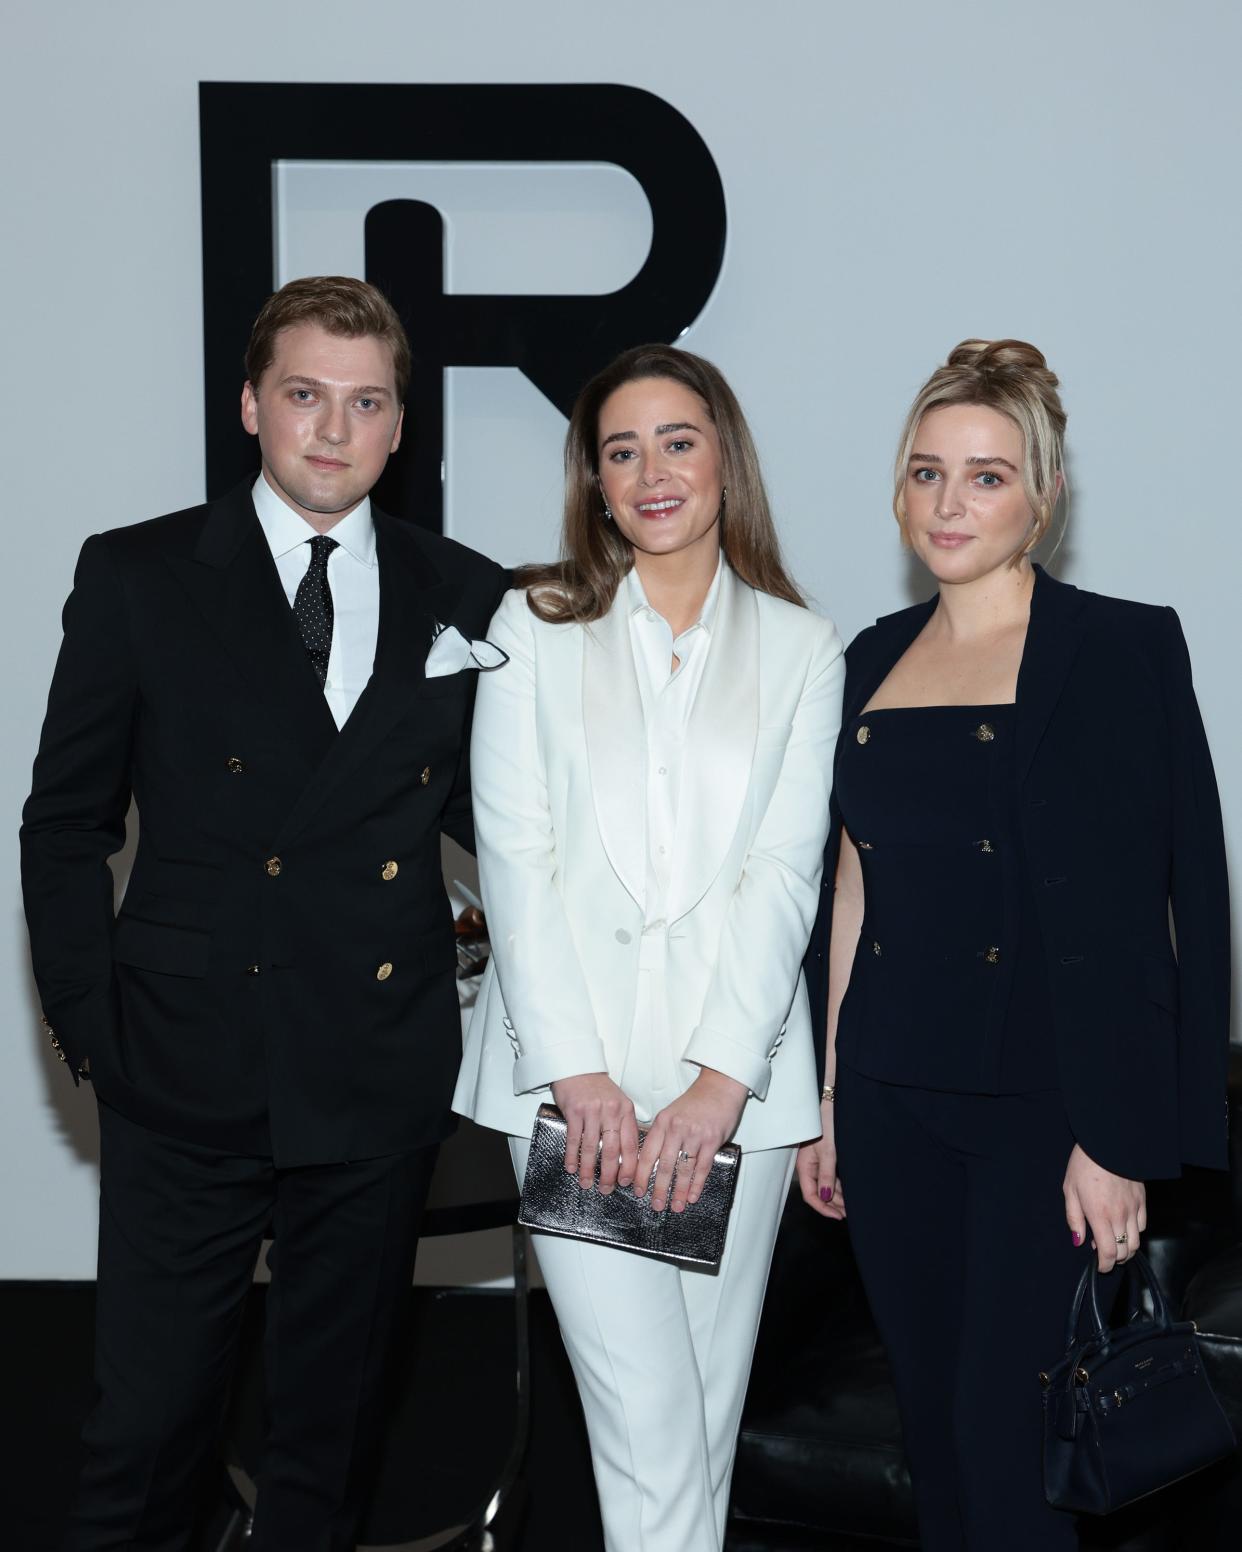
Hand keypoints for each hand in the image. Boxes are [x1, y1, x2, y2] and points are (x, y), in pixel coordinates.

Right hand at [550, 1073, 638, 1194]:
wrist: (577, 1067)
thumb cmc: (597, 1087)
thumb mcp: (617, 1102)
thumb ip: (622, 1125)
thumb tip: (625, 1156)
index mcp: (625, 1111)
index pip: (630, 1144)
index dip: (629, 1166)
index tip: (627, 1182)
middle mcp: (610, 1111)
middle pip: (612, 1150)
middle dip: (609, 1174)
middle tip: (606, 1189)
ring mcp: (592, 1111)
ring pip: (591, 1148)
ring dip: (588, 1169)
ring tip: (586, 1183)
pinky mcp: (574, 1111)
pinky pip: (574, 1139)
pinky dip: (572, 1156)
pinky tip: (572, 1167)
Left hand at [636, 1068, 747, 1213]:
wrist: (720, 1086)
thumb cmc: (696, 1101)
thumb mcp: (671, 1113)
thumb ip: (661, 1134)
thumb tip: (649, 1161)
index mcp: (662, 1122)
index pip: (647, 1153)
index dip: (640, 1174)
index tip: (638, 1189)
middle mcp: (676, 1128)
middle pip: (664, 1166)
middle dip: (658, 1189)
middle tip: (655, 1205)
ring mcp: (695, 1135)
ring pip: (683, 1170)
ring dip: (678, 1191)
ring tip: (675, 1206)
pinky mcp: (712, 1140)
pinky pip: (702, 1167)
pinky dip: (697, 1184)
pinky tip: (692, 1195)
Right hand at [796, 1097, 844, 1220]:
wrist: (829, 1101)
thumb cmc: (826, 1123)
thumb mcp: (828, 1151)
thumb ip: (826, 1175)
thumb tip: (824, 1198)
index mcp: (805, 1166)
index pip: (810, 1195)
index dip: (823, 1208)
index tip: (839, 1216)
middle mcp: (809, 1165)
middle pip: (818, 1191)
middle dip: (832, 1205)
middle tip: (848, 1214)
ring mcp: (816, 1159)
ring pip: (825, 1184)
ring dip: (836, 1196)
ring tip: (850, 1206)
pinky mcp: (825, 1154)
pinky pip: (829, 1175)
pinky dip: (838, 1185)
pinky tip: (847, 1190)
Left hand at [1063, 1143, 1145, 1272]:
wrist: (1108, 1144)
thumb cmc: (1084, 1165)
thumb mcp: (1070, 1190)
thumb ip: (1074, 1219)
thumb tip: (1078, 1241)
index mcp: (1100, 1216)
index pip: (1109, 1253)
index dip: (1105, 1265)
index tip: (1100, 1266)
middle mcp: (1120, 1216)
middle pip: (1125, 1251)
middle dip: (1115, 1259)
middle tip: (1104, 1255)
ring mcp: (1134, 1209)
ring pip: (1136, 1241)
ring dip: (1126, 1249)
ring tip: (1114, 1244)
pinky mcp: (1142, 1201)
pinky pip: (1143, 1225)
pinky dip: (1135, 1233)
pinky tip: (1124, 1227)